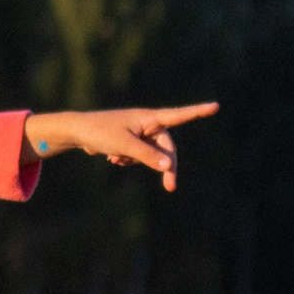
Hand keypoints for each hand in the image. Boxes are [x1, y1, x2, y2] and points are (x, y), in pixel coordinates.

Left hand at [22, 103, 218, 191]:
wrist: (77, 132)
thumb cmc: (100, 132)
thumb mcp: (124, 145)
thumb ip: (147, 155)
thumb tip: (168, 166)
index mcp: (149, 118)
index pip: (178, 116)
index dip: (197, 112)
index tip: (216, 106)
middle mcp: (147, 123)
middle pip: (166, 147)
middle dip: (165, 166)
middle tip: (170, 187)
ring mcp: (140, 132)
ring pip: (151, 155)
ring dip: (137, 161)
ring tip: (115, 157)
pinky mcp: (132, 141)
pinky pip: (139, 156)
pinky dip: (128, 159)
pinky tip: (112, 157)